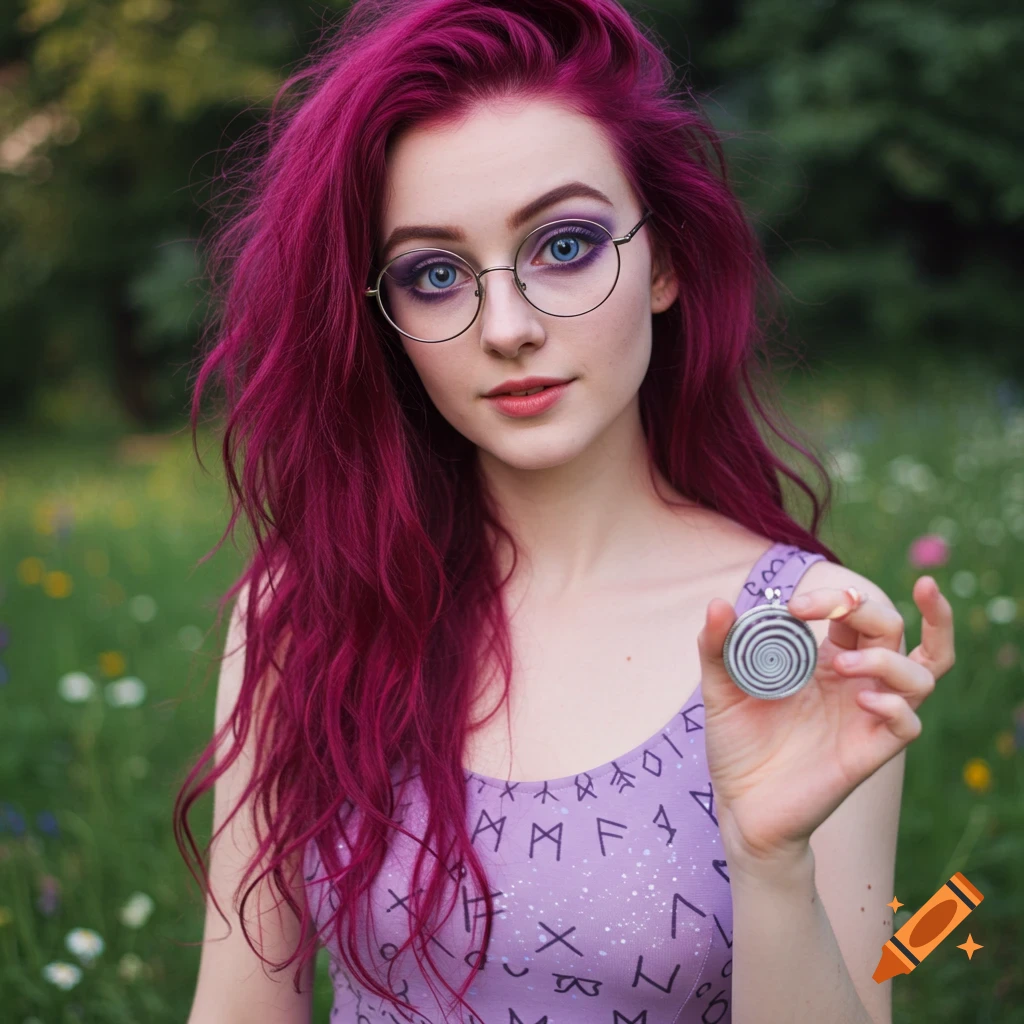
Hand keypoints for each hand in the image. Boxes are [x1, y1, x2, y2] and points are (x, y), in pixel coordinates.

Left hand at [697, 576, 954, 866]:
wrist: (741, 807)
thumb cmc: (737, 745)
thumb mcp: (720, 690)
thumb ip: (716, 647)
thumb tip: (720, 604)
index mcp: (824, 660)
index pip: (856, 613)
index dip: (836, 597)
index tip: (794, 605)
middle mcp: (854, 683)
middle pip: (893, 628)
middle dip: (867, 608)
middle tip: (827, 610)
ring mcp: (866, 716)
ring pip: (922, 672)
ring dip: (888, 657)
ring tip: (843, 663)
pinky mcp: (869, 752)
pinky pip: (909, 725)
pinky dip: (896, 705)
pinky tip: (864, 700)